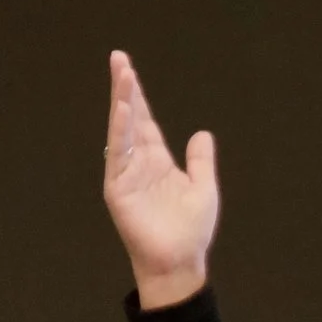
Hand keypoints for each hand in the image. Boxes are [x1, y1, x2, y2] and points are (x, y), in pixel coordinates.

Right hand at [104, 49, 217, 309]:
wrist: (180, 263)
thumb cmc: (190, 231)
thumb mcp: (204, 188)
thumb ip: (201, 161)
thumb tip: (202, 134)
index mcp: (158, 161)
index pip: (146, 121)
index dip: (139, 96)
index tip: (129, 68)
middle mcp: (139, 163)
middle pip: (130, 118)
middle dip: (125, 89)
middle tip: (118, 58)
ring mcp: (126, 174)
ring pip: (122, 131)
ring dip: (122, 103)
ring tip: (123, 74)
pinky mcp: (118, 189)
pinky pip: (117, 156)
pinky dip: (120, 133)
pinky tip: (124, 111)